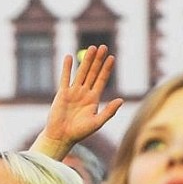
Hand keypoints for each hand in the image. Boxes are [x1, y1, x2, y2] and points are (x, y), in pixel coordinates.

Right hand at [31, 45, 123, 160]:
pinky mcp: (62, 93)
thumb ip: (109, 111)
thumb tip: (121, 100)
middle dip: (98, 60)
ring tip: (92, 48)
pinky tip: (69, 57)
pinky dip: (67, 68)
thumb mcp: (97, 122)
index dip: (106, 69)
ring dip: (86, 60)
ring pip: (81, 72)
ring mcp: (73, 92)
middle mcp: (84, 93)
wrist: (61, 137)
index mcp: (93, 99)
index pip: (102, 80)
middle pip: (93, 73)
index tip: (112, 57)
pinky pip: (65, 78)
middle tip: (103, 47)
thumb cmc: (79, 133)